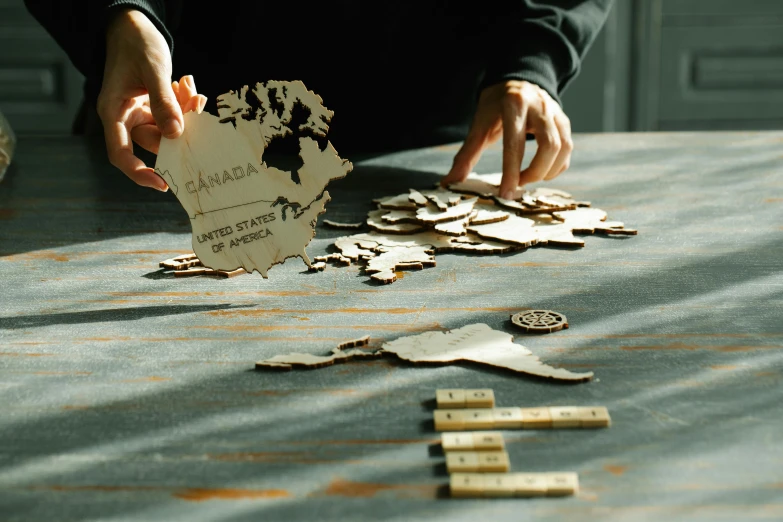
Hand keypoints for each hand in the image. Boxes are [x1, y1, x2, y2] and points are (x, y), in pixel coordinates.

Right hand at [98, 9, 205, 190]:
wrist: (135, 27)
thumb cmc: (136, 44)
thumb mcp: (152, 70)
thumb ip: (164, 101)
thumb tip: (175, 134)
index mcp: (113, 112)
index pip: (120, 154)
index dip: (139, 173)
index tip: (162, 184)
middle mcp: (126, 118)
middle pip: (156, 142)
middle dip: (179, 130)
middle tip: (194, 103)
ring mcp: (141, 115)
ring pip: (169, 130)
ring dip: (186, 115)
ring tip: (191, 90)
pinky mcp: (155, 109)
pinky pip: (175, 118)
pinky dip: (186, 107)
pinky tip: (189, 89)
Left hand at [441, 80, 572, 198]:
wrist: (515, 80)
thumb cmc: (494, 107)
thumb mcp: (478, 126)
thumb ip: (466, 155)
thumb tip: (449, 182)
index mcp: (513, 105)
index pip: (515, 144)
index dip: (511, 172)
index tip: (505, 194)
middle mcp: (539, 106)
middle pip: (549, 146)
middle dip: (535, 173)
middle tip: (518, 185)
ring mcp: (555, 112)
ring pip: (563, 148)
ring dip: (547, 171)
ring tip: (527, 179)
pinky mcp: (564, 120)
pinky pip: (567, 148)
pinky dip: (556, 166)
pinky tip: (541, 172)